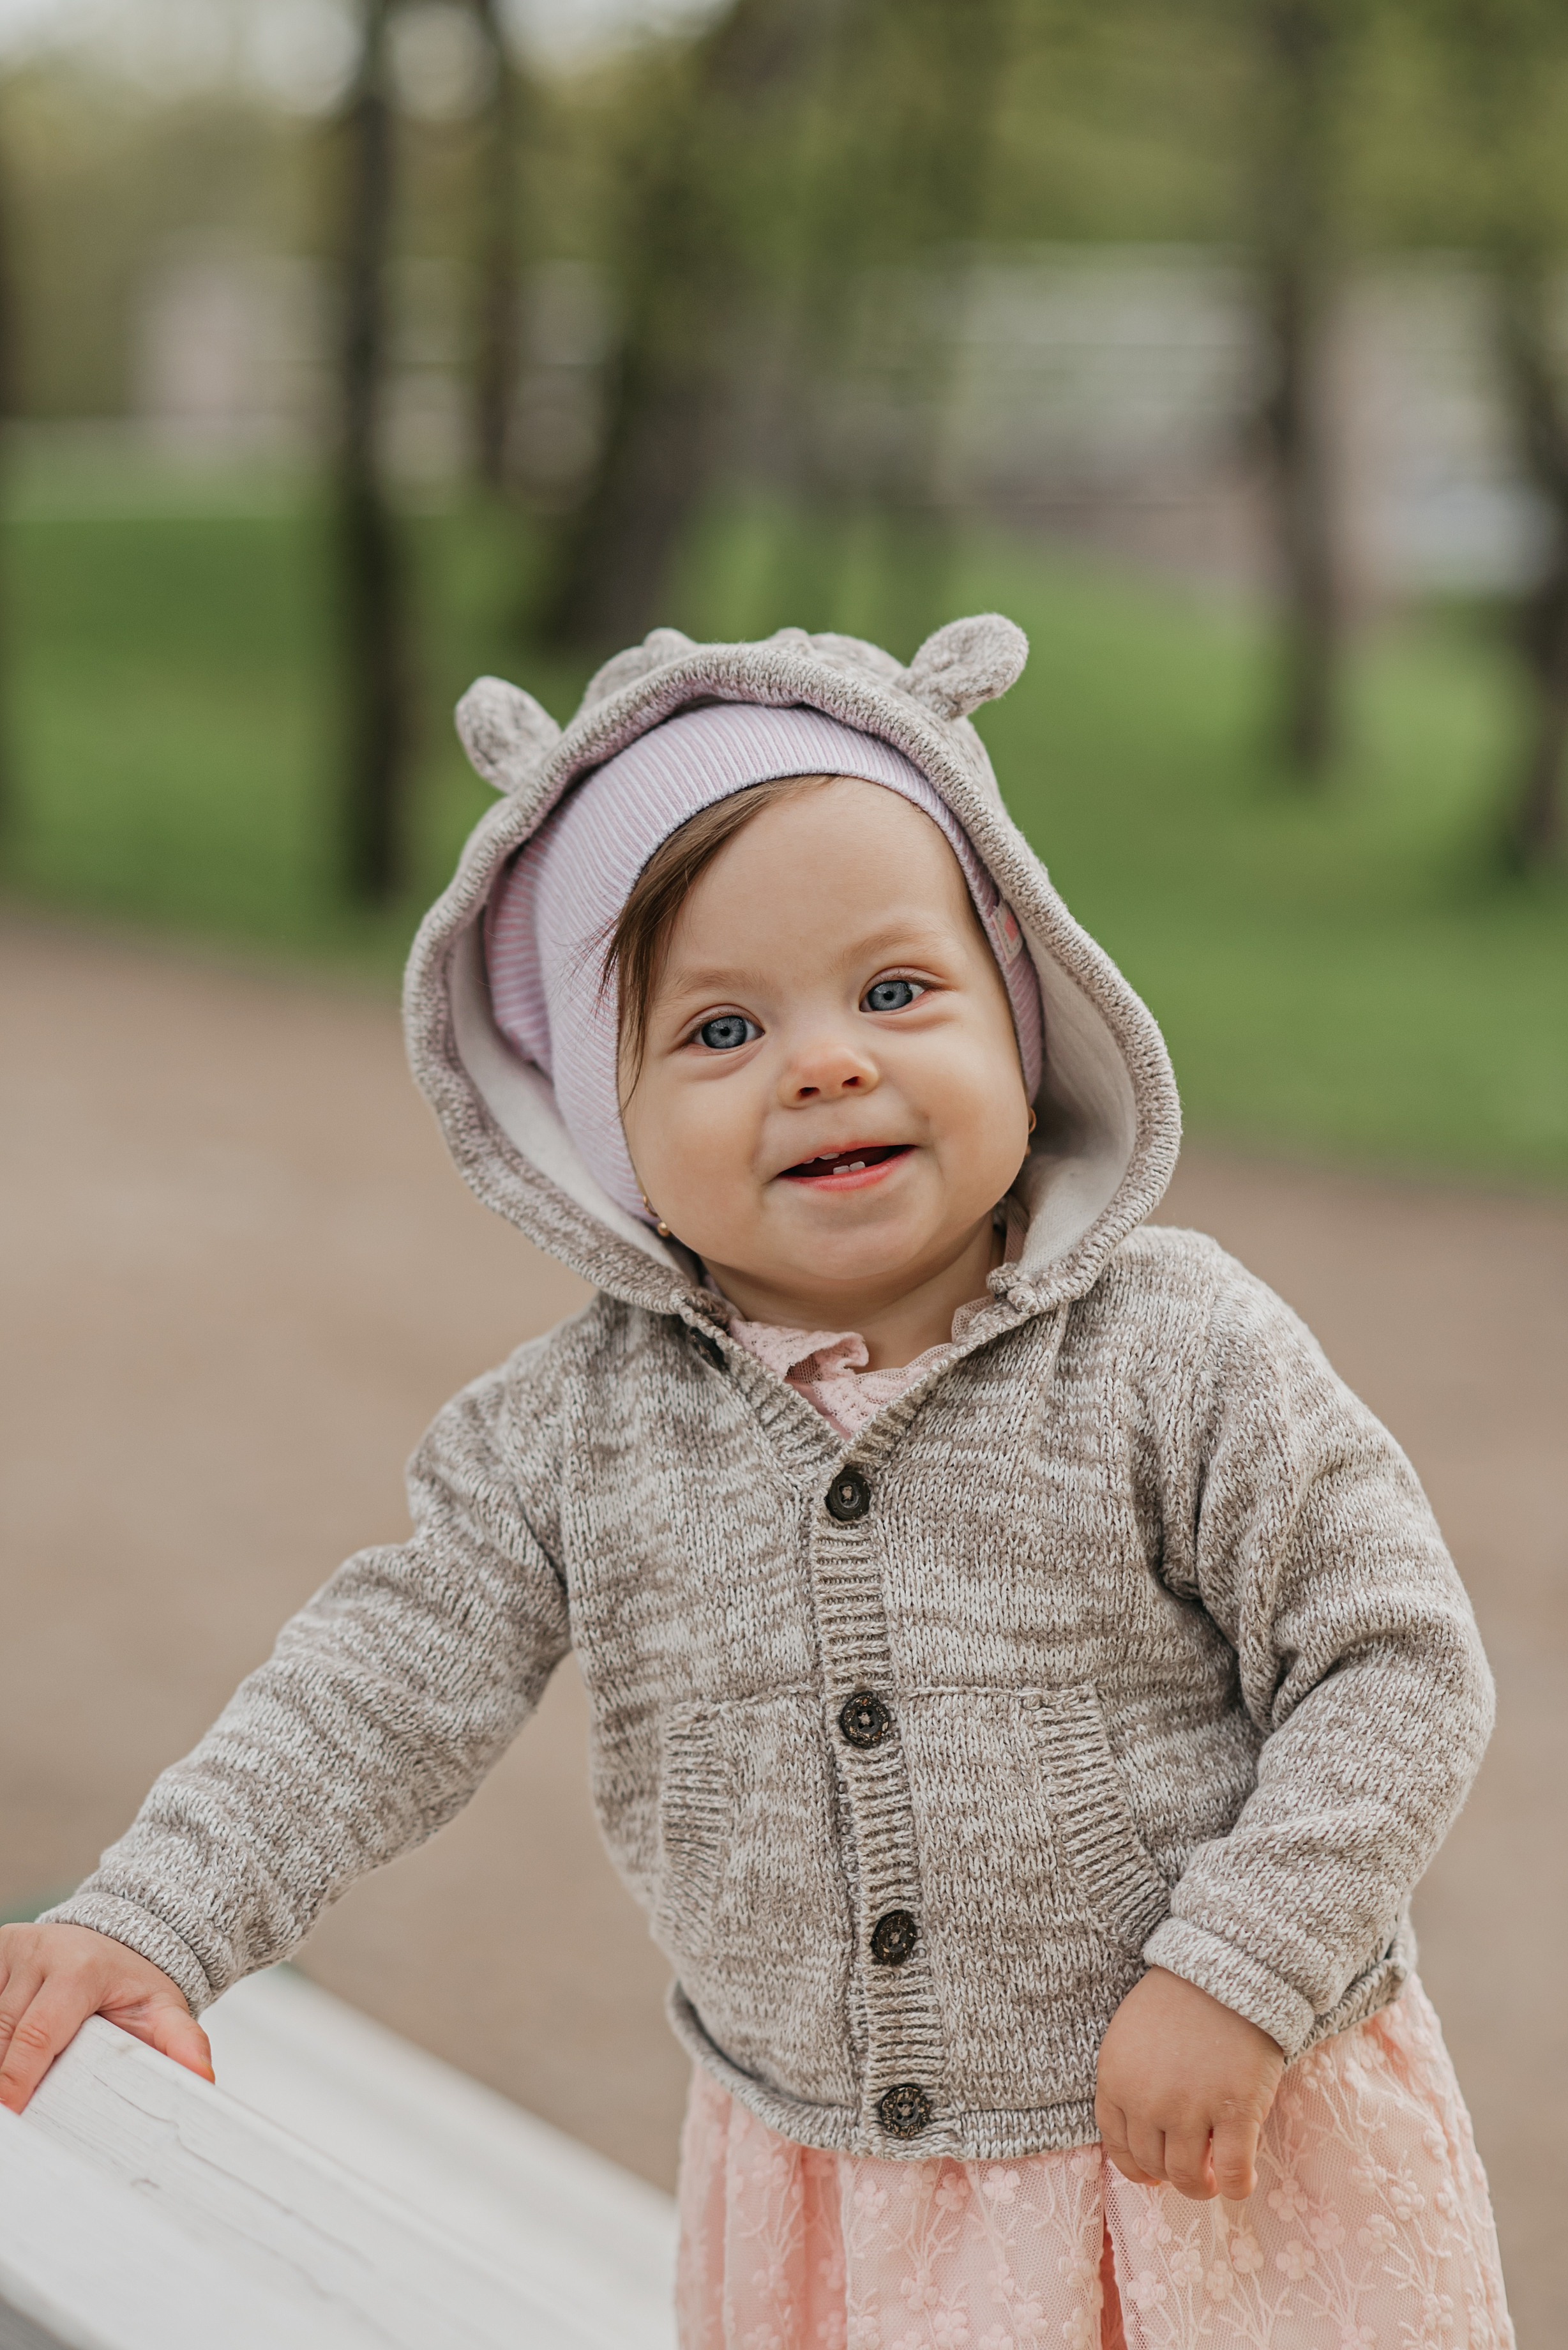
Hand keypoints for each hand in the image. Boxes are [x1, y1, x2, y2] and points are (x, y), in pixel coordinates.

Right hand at [0, 1921, 213, 2113]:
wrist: (119, 1936)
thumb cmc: (134, 1983)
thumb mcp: (165, 2009)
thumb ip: (183, 2042)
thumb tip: (202, 2077)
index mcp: (82, 1970)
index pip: (38, 2034)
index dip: (15, 2078)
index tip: (7, 2112)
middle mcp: (42, 1952)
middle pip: (3, 2033)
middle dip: (1, 2078)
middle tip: (7, 2120)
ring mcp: (12, 1950)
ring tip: (7, 2099)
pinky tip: (4, 2060)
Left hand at [1095, 1965, 1283, 2200]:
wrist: (1225, 1969)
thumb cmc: (1180, 1999)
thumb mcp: (1132, 2037)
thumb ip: (1131, 2084)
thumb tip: (1149, 2140)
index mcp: (1115, 2079)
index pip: (1117, 2145)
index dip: (1136, 2168)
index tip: (1153, 2175)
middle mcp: (1146, 2101)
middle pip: (1152, 2165)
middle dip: (1170, 2175)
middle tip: (1191, 2170)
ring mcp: (1190, 2109)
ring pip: (1188, 2177)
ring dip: (1201, 2187)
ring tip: (1213, 2180)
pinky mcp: (1235, 2111)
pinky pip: (1232, 2173)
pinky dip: (1238, 2186)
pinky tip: (1243, 2180)